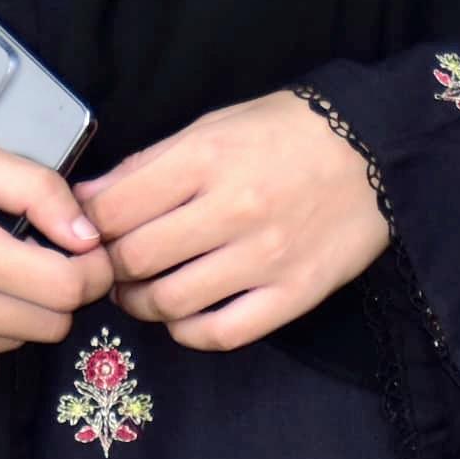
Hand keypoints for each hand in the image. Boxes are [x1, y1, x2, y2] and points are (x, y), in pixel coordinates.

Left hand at [80, 92, 387, 353]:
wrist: (376, 149)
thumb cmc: (286, 131)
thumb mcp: (212, 126)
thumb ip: (149, 164)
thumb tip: (87, 199)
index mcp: (204, 157)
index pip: (112, 209)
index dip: (83, 226)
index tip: (83, 231)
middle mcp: (231, 209)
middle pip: (134, 258)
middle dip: (107, 267)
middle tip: (108, 264)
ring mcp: (264, 258)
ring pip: (170, 302)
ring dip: (140, 302)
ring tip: (139, 291)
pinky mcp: (293, 294)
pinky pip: (222, 332)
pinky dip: (188, 331)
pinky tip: (182, 315)